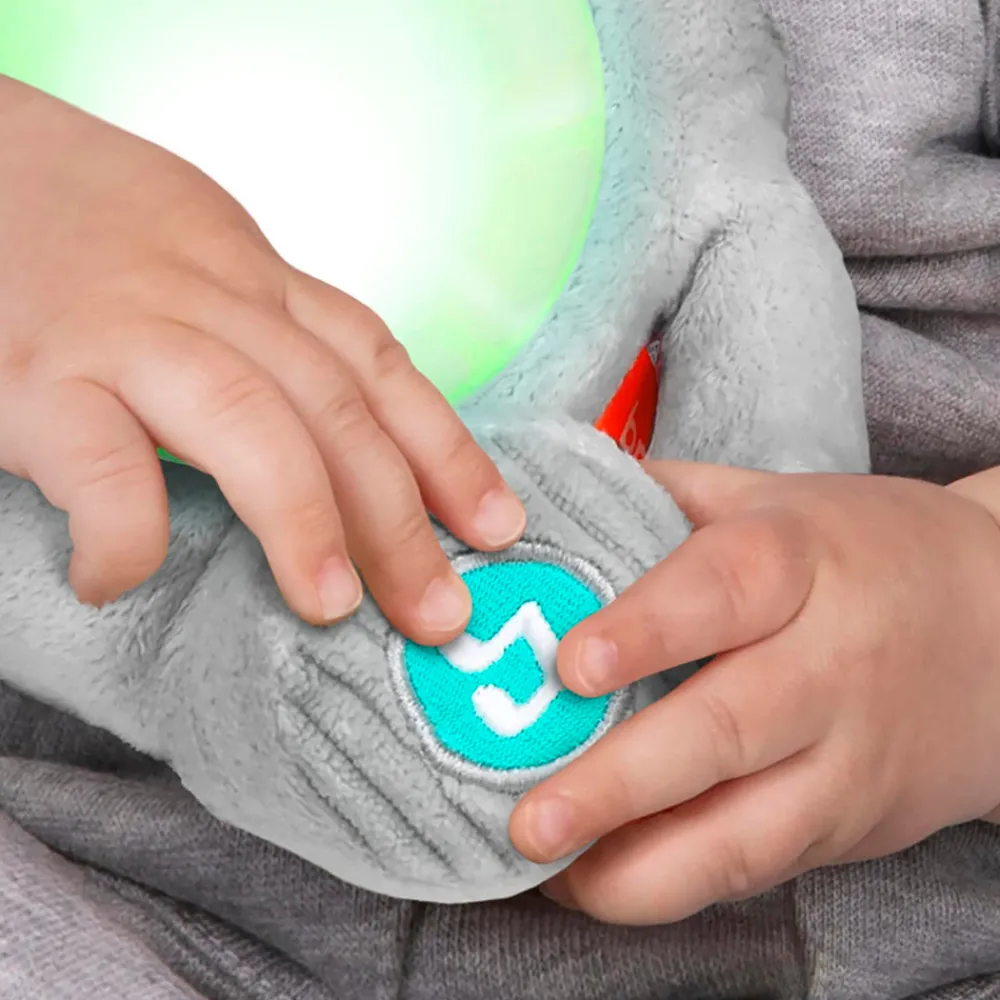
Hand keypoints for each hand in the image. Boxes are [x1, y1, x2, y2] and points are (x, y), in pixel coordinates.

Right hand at [0, 76, 523, 637]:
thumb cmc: (89, 234)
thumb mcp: (205, 262)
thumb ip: (273, 339)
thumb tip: (349, 441)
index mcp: (257, 281)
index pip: (376, 365)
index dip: (447, 449)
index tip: (497, 526)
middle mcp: (211, 300)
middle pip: (335, 406)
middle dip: (400, 517)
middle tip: (440, 612)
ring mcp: (126, 334)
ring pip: (249, 421)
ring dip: (305, 521)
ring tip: (333, 607)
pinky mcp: (36, 376)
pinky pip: (101, 463)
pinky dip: (125, 534)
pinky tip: (119, 580)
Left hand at [510, 461, 999, 924]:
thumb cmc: (864, 553)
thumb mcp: (776, 498)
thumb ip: (668, 497)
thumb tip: (553, 495)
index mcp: (800, 563)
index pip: (723, 592)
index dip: (647, 629)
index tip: (570, 664)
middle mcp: (827, 666)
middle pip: (725, 730)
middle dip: (620, 783)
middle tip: (530, 818)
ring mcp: (846, 760)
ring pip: (747, 831)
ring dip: (640, 867)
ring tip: (549, 875)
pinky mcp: (850, 826)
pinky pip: (757, 867)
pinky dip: (674, 884)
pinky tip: (598, 881)